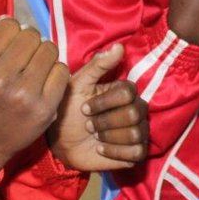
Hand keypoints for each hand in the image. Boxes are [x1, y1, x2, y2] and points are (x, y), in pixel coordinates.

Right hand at [0, 0, 69, 175]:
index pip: (9, 25)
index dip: (10, 31)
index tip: (6, 44)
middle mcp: (1, 79)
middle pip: (32, 35)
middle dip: (28, 41)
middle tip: (21, 57)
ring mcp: (25, 95)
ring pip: (49, 50)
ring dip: (43, 55)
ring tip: (32, 67)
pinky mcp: (45, 108)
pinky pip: (62, 71)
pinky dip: (55, 72)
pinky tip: (42, 81)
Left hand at [48, 43, 149, 171]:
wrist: (60, 142)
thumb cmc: (68, 110)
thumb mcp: (78, 84)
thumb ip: (98, 65)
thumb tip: (119, 46)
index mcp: (124, 92)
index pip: (128, 92)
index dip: (105, 102)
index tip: (84, 108)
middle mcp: (135, 109)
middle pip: (134, 113)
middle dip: (105, 121)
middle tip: (88, 124)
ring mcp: (138, 131)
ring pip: (136, 133)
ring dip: (109, 137)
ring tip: (94, 137)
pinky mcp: (135, 152)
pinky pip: (137, 152)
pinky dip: (115, 152)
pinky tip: (101, 148)